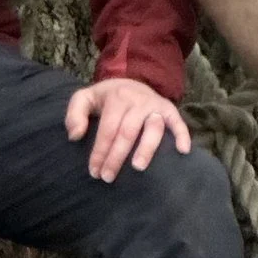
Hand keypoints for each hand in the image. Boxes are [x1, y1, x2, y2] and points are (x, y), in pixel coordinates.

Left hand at [66, 77, 192, 183]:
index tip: (95, 171)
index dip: (100, 151)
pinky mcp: (169, 110)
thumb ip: (74, 114)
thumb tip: (76, 136)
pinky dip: (182, 135)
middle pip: (127, 132)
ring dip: (146, 149)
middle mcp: (137, 100)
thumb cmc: (106, 98)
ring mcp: (155, 105)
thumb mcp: (85, 99)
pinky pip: (178, 122)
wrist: (131, 80)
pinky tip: (182, 151)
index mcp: (116, 97)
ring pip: (153, 129)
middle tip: (108, 177)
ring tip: (138, 168)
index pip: (108, 129)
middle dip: (117, 157)